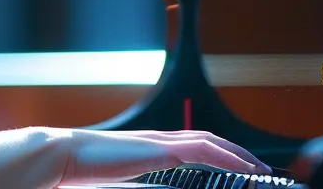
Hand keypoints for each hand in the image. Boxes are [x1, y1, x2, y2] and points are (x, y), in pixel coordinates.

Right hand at [58, 129, 270, 185]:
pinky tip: (241, 169)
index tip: (236, 168)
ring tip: (259, 171)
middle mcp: (159, 139)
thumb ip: (133, 179)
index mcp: (149, 147)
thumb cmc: (81, 170)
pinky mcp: (160, 150)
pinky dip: (226, 158)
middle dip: (238, 153)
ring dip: (239, 155)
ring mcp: (160, 142)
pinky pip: (203, 152)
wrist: (62, 156)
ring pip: (212, 143)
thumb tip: (134, 181)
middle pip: (209, 140)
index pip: (194, 145)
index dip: (219, 154)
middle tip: (260, 170)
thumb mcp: (116, 178)